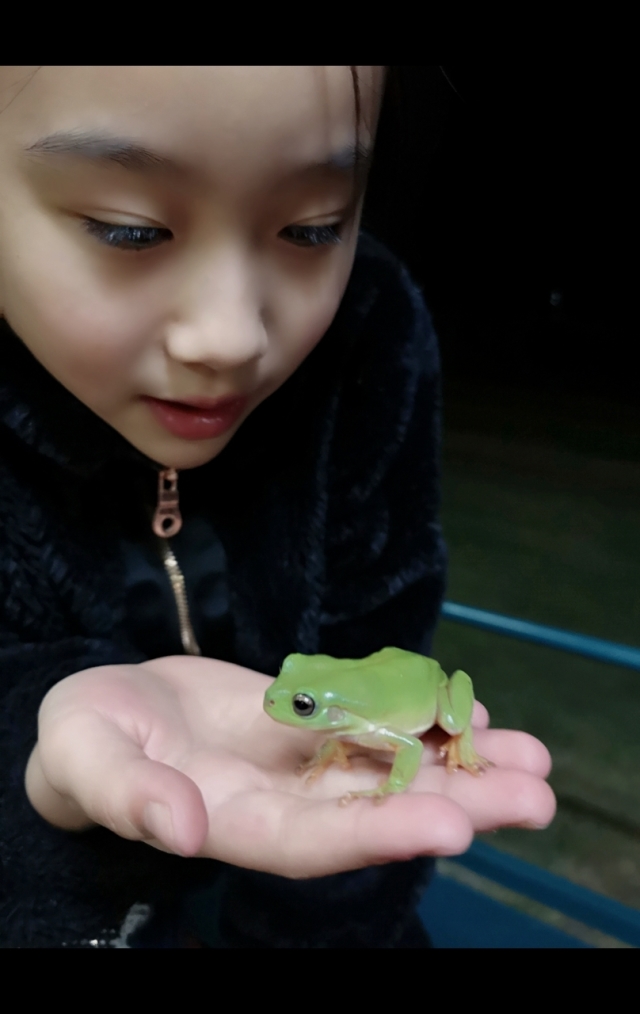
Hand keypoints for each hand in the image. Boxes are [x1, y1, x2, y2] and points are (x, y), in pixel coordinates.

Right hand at [26, 656, 555, 877]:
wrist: (108, 714)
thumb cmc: (84, 742)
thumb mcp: (86, 758)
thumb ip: (130, 795)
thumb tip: (181, 826)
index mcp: (233, 823)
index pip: (314, 841)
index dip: (379, 836)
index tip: (451, 826)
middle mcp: (284, 802)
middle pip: (376, 810)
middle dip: (457, 803)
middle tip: (535, 792)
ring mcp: (303, 762)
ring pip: (389, 767)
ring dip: (462, 762)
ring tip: (531, 755)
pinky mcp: (310, 722)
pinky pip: (373, 721)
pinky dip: (422, 715)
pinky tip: (471, 708)